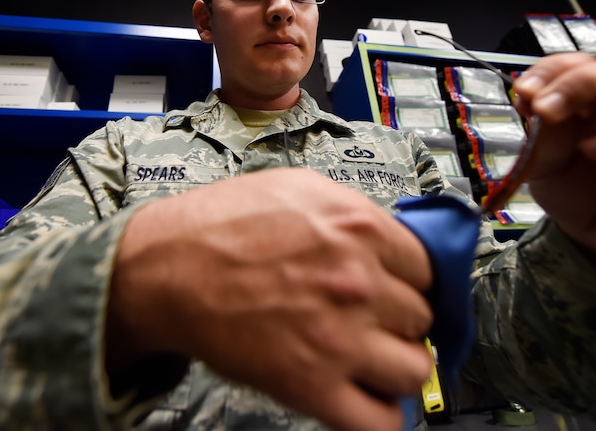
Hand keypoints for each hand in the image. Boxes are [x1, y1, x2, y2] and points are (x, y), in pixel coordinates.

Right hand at [107, 167, 432, 430]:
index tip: (400, 289)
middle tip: (375, 320)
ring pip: (415, 368)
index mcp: (360, 230)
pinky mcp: (312, 386)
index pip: (429, 268)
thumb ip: (356, 214)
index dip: (412, 281)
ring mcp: (340, 338)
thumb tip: (390, 240)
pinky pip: (380, 421)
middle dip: (400, 320)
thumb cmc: (220, 226)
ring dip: (398, 365)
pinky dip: (381, 414)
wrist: (166, 269)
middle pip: (423, 317)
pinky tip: (364, 397)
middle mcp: (359, 283)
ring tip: (373, 359)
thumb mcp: (300, 189)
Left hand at [512, 52, 595, 290]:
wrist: (594, 241)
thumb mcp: (544, 165)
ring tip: (585, 132)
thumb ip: (543, 132)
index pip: (582, 62)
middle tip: (547, 110)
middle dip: (580, 83)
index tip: (525, 92)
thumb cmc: (574, 194)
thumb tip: (530, 96)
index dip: (554, 69)